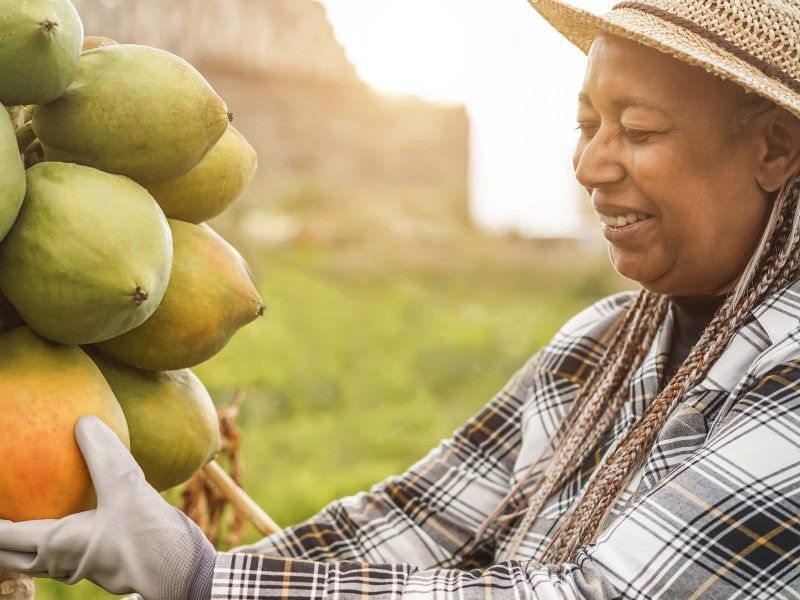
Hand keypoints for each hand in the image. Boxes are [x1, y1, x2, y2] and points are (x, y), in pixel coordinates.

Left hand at [0, 415, 215, 599]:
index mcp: (56, 545)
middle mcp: (62, 561)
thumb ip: (103, 455)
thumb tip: (84, 421)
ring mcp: (82, 567)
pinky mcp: (102, 566)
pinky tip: (75, 517)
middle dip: (0, 538)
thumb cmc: (150, 538)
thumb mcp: (127, 488)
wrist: (184, 574)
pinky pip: (64, 554)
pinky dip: (52, 540)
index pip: (2, 537)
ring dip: (23, 543)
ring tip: (26, 514)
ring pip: (37, 560)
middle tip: (2, 509)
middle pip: (11, 556)